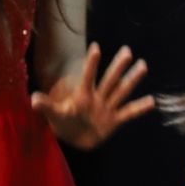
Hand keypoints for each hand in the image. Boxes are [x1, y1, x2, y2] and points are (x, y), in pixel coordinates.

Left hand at [32, 43, 154, 148]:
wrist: (74, 139)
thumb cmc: (63, 122)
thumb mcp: (54, 114)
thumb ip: (46, 106)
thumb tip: (32, 99)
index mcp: (83, 95)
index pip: (88, 77)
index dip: (91, 63)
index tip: (96, 47)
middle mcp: (98, 98)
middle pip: (109, 80)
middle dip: (118, 66)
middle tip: (127, 51)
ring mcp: (107, 108)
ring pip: (121, 91)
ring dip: (132, 79)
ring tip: (143, 66)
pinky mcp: (114, 120)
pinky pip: (128, 113)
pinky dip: (139, 108)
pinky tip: (151, 101)